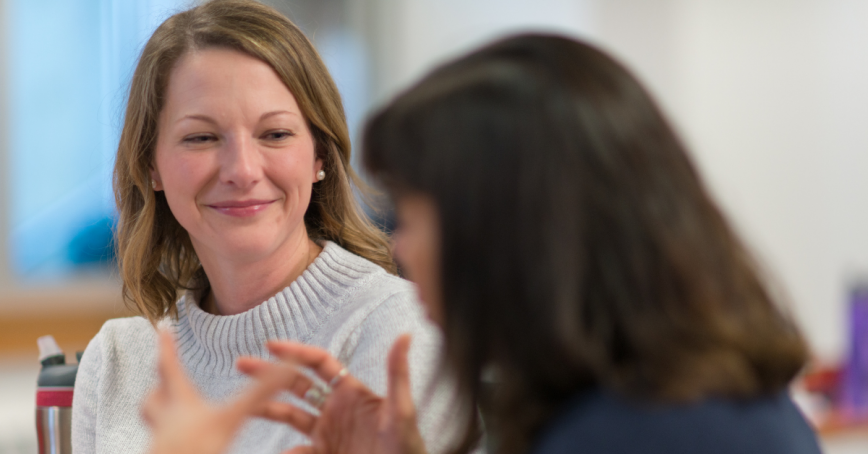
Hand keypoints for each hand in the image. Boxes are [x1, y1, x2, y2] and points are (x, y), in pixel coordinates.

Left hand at [143, 330, 283, 453]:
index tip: (162, 326)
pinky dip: (170, 437)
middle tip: (163, 373)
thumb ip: (261, 392)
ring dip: (161, 410)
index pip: (169, 367)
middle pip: (153, 396)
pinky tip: (182, 442)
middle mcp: (166, 421)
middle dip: (159, 383)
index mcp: (182, 404)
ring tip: (172, 409)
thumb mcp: (233, 418)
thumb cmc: (198, 450)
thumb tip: (289, 365)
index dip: (167, 345)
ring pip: (154, 420)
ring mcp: (160, 443)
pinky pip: (161, 443)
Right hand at [237, 334, 427, 453]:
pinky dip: (284, 452)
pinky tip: (276, 452)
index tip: (271, 345)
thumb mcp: (401, 411)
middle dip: (268, 373)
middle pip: (295, 385)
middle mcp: (335, 409)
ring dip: (265, 409)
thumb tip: (405, 336)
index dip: (295, 352)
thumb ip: (398, 374)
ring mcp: (327, 434)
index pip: (319, 364)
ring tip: (239, 409)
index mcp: (351, 392)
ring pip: (289, 417)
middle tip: (240, 364)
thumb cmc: (409, 447)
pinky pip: (297, 452)